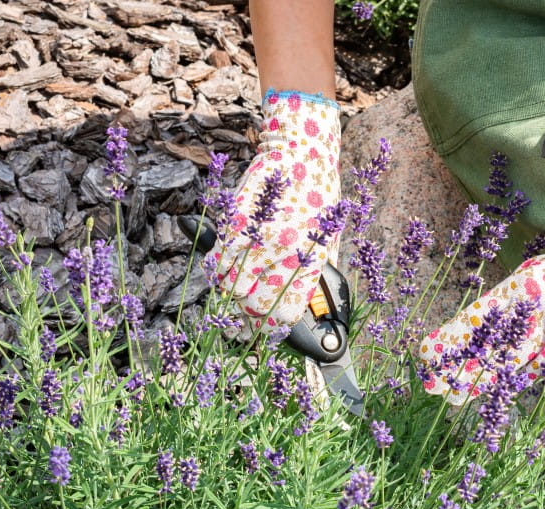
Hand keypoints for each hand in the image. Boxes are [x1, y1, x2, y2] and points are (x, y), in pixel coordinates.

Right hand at [211, 90, 341, 334]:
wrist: (302, 149)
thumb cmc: (319, 192)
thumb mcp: (328, 236)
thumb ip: (314, 269)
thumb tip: (303, 297)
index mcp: (311, 262)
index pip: (285, 314)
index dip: (274, 323)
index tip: (269, 323)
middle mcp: (283, 256)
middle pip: (254, 307)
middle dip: (249, 311)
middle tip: (250, 303)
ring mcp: (256, 240)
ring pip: (230, 289)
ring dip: (231, 289)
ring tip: (239, 281)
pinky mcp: (234, 226)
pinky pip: (216, 263)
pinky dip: (217, 269)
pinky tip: (225, 265)